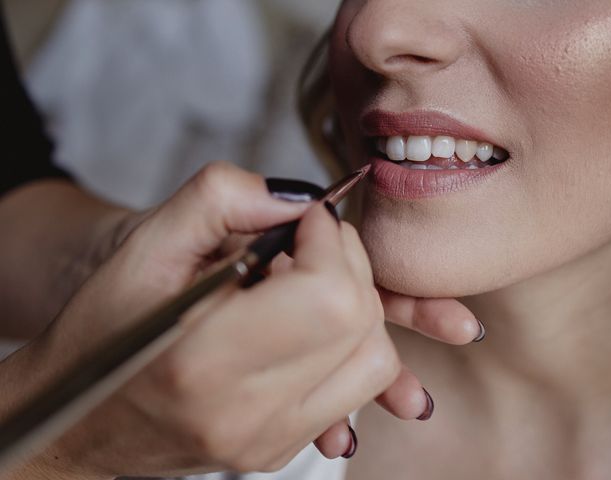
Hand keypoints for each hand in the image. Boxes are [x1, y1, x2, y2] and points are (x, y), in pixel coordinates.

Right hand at [3, 162, 400, 477]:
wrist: (84, 419)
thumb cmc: (105, 331)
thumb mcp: (147, 246)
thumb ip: (222, 199)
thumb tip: (300, 197)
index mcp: (205, 359)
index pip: (328, 294)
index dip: (329, 240)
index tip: (304, 220)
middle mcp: (245, 414)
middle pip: (358, 321)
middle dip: (348, 262)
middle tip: (306, 244)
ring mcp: (269, 441)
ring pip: (373, 359)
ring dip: (355, 303)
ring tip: (308, 283)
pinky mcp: (281, 449)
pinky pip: (356, 389)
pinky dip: (349, 342)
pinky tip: (310, 323)